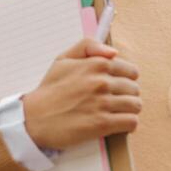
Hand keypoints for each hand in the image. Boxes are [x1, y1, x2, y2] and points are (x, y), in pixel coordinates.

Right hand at [22, 37, 139, 150]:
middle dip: (128, 95)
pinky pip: (131, 122)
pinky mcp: (102, 124)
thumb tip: (113, 52)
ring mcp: (103, 103)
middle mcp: (102, 82)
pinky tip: (119, 124)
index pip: (131, 71)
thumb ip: (88, 46)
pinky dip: (128, 124)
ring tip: (119, 113)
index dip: (126, 80)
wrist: (34, 118)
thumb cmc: (50, 90)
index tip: (118, 87)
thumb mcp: (63, 59)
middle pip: (135, 89)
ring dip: (130, 110)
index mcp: (96, 64)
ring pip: (136, 105)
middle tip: (116, 102)